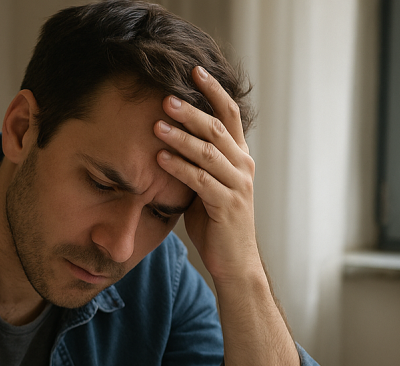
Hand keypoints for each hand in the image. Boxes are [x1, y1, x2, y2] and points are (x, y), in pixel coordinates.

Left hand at [154, 65, 259, 284]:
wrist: (234, 261)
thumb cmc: (216, 222)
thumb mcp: (206, 184)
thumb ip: (196, 162)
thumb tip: (167, 137)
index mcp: (239, 156)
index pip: (229, 114)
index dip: (213, 91)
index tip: (195, 70)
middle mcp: (243, 165)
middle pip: (217, 128)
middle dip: (190, 110)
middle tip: (165, 97)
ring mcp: (238, 185)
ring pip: (209, 152)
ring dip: (181, 137)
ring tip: (156, 125)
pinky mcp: (227, 205)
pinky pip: (201, 181)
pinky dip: (179, 168)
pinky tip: (160, 158)